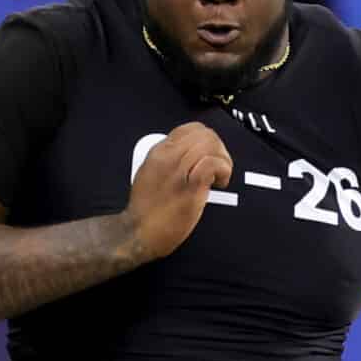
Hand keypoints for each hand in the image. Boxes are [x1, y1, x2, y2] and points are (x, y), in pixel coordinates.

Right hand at [122, 123, 232, 262]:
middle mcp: (169, 157)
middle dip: (219, 149)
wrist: (138, 232)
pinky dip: (223, 171)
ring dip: (223, 160)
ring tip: (220, 177)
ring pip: (210, 145)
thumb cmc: (145, 210)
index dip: (207, 140)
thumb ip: (167, 162)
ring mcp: (179, 171)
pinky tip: (220, 184)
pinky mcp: (189, 187)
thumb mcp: (149, 174)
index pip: (191, 128)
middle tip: (219, 167)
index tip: (209, 155)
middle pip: (205, 134)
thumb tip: (189, 158)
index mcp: (159, 151)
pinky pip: (212, 164)